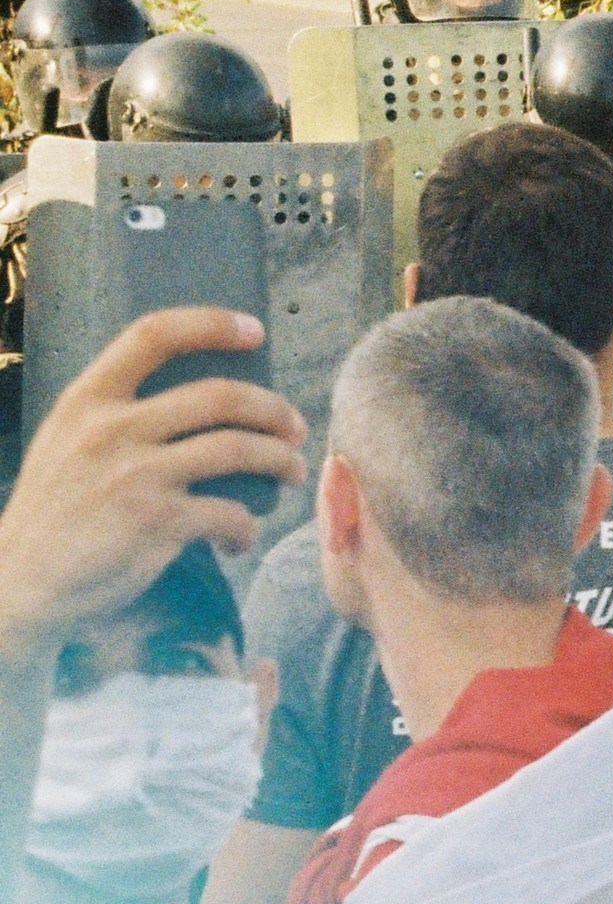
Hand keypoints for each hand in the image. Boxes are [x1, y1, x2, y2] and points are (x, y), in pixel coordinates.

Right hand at [0, 308, 304, 661]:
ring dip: (280, 460)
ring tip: (293, 473)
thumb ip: (116, 414)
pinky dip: (248, 527)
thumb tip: (196, 398)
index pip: (152, 336)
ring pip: (238, 449)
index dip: (211, 324)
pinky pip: (230, 513)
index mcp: (86, 400)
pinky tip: (240, 537)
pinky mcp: (158, 523)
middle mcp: (111, 430)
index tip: (256, 330)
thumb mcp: (66, 441)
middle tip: (295, 426)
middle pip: (219, 395)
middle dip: (273, 409)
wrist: (24, 580)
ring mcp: (136, 475)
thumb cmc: (55, 510)